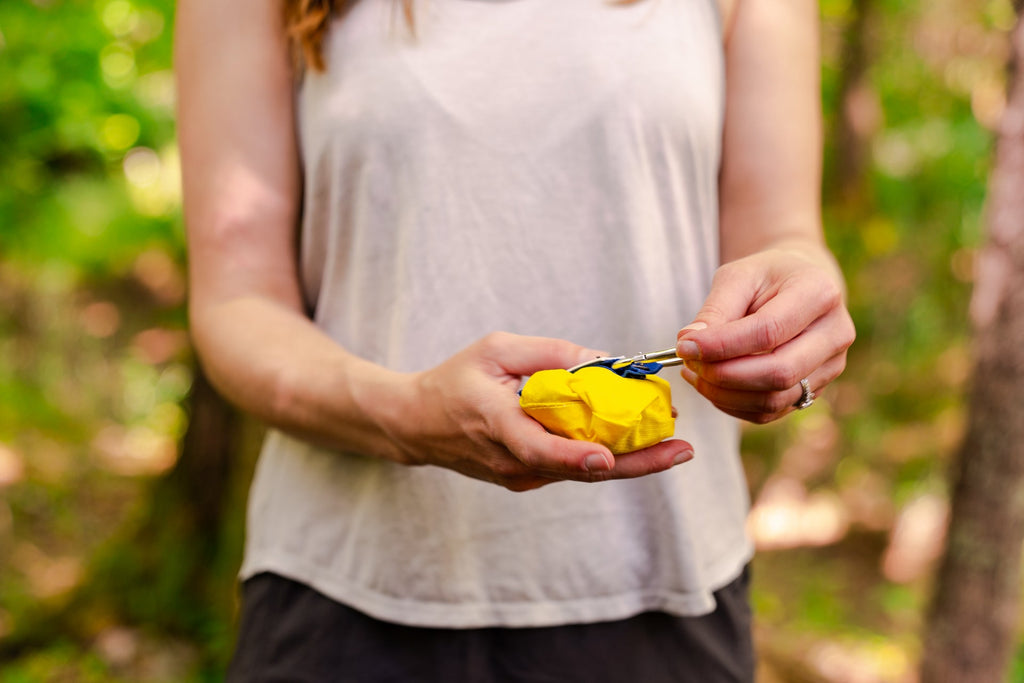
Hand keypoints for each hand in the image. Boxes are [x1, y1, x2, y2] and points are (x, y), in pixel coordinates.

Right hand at [389, 332, 694, 490]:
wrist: (419, 424)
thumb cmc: (456, 380)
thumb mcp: (496, 350)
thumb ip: (549, 354)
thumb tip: (602, 361)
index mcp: (497, 425)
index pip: (538, 448)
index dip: (574, 456)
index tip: (607, 458)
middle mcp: (512, 461)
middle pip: (579, 468)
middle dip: (635, 462)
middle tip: (681, 450)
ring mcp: (521, 475)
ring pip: (583, 471)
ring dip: (630, 458)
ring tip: (674, 442)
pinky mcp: (530, 477)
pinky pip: (573, 466)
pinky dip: (607, 454)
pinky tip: (639, 439)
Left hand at [675, 245, 854, 423]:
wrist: (800, 284)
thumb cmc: (767, 276)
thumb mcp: (739, 276)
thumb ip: (715, 309)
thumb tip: (689, 344)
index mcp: (819, 293)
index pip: (769, 331)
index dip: (722, 345)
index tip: (685, 345)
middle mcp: (835, 334)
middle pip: (778, 373)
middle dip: (723, 375)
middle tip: (688, 362)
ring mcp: (830, 367)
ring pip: (774, 401)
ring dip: (724, 394)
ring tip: (694, 372)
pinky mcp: (814, 390)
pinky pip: (769, 412)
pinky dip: (733, 404)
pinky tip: (711, 384)